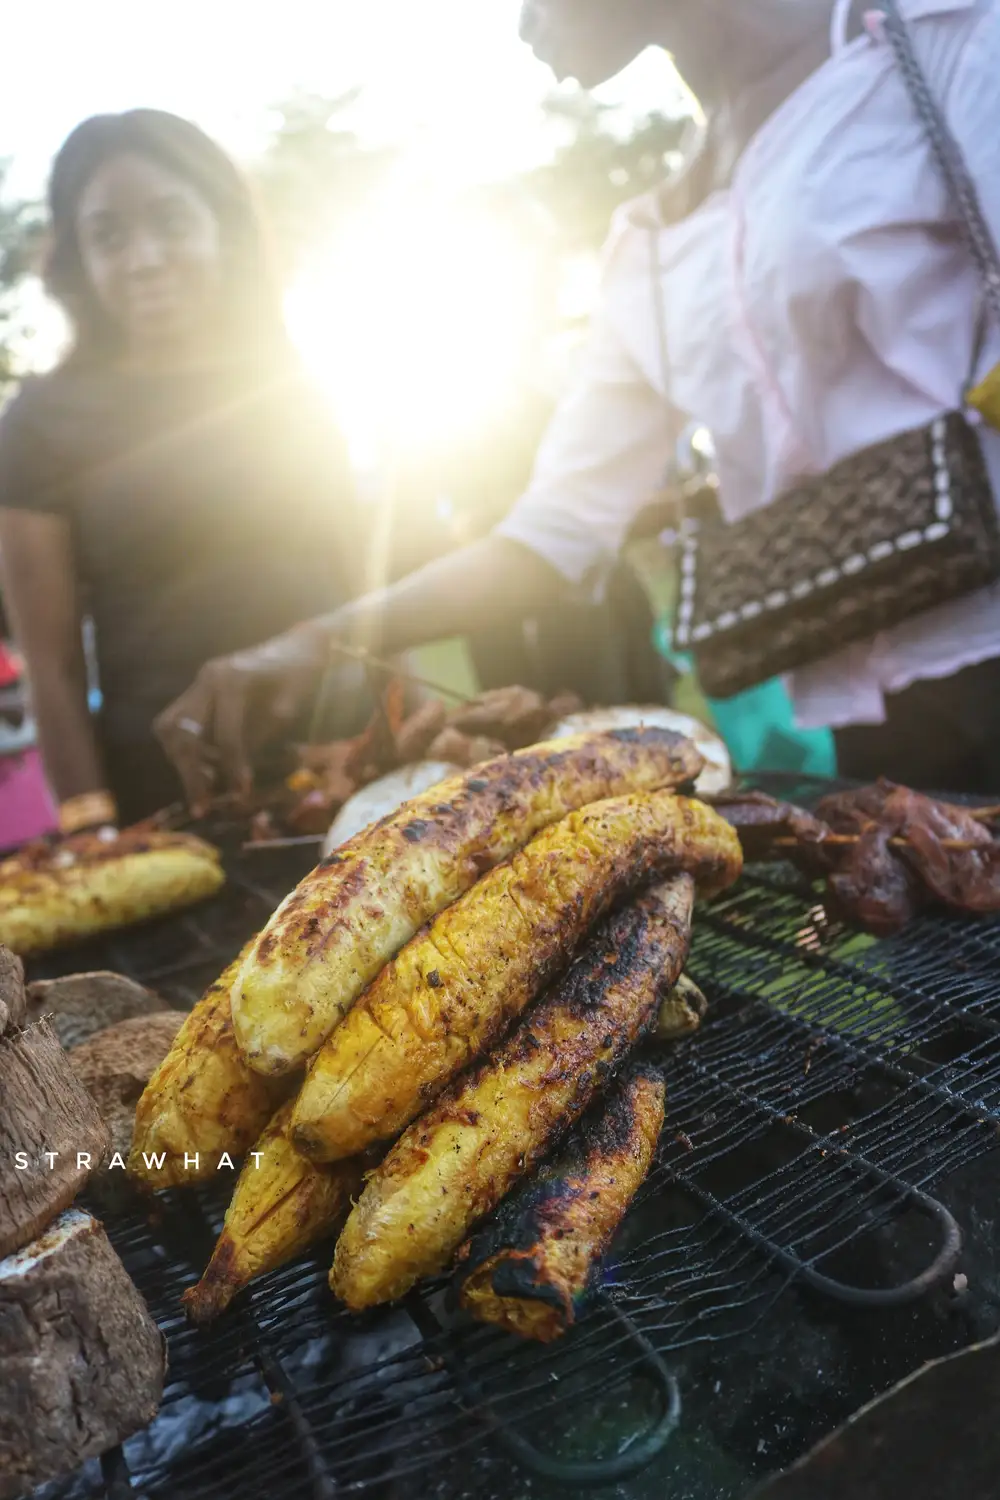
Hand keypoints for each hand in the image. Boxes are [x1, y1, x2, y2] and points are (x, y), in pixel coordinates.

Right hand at [154, 624, 330, 811]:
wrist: (299, 646)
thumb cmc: (302, 672)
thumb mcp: (294, 700)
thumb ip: (268, 730)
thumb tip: (241, 767)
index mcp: (232, 679)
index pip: (225, 733)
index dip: (233, 766)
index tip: (242, 793)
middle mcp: (208, 678)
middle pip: (182, 731)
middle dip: (191, 772)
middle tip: (203, 806)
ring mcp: (199, 684)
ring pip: (169, 727)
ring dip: (181, 761)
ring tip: (204, 790)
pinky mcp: (198, 693)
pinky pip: (176, 725)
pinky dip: (185, 751)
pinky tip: (207, 771)